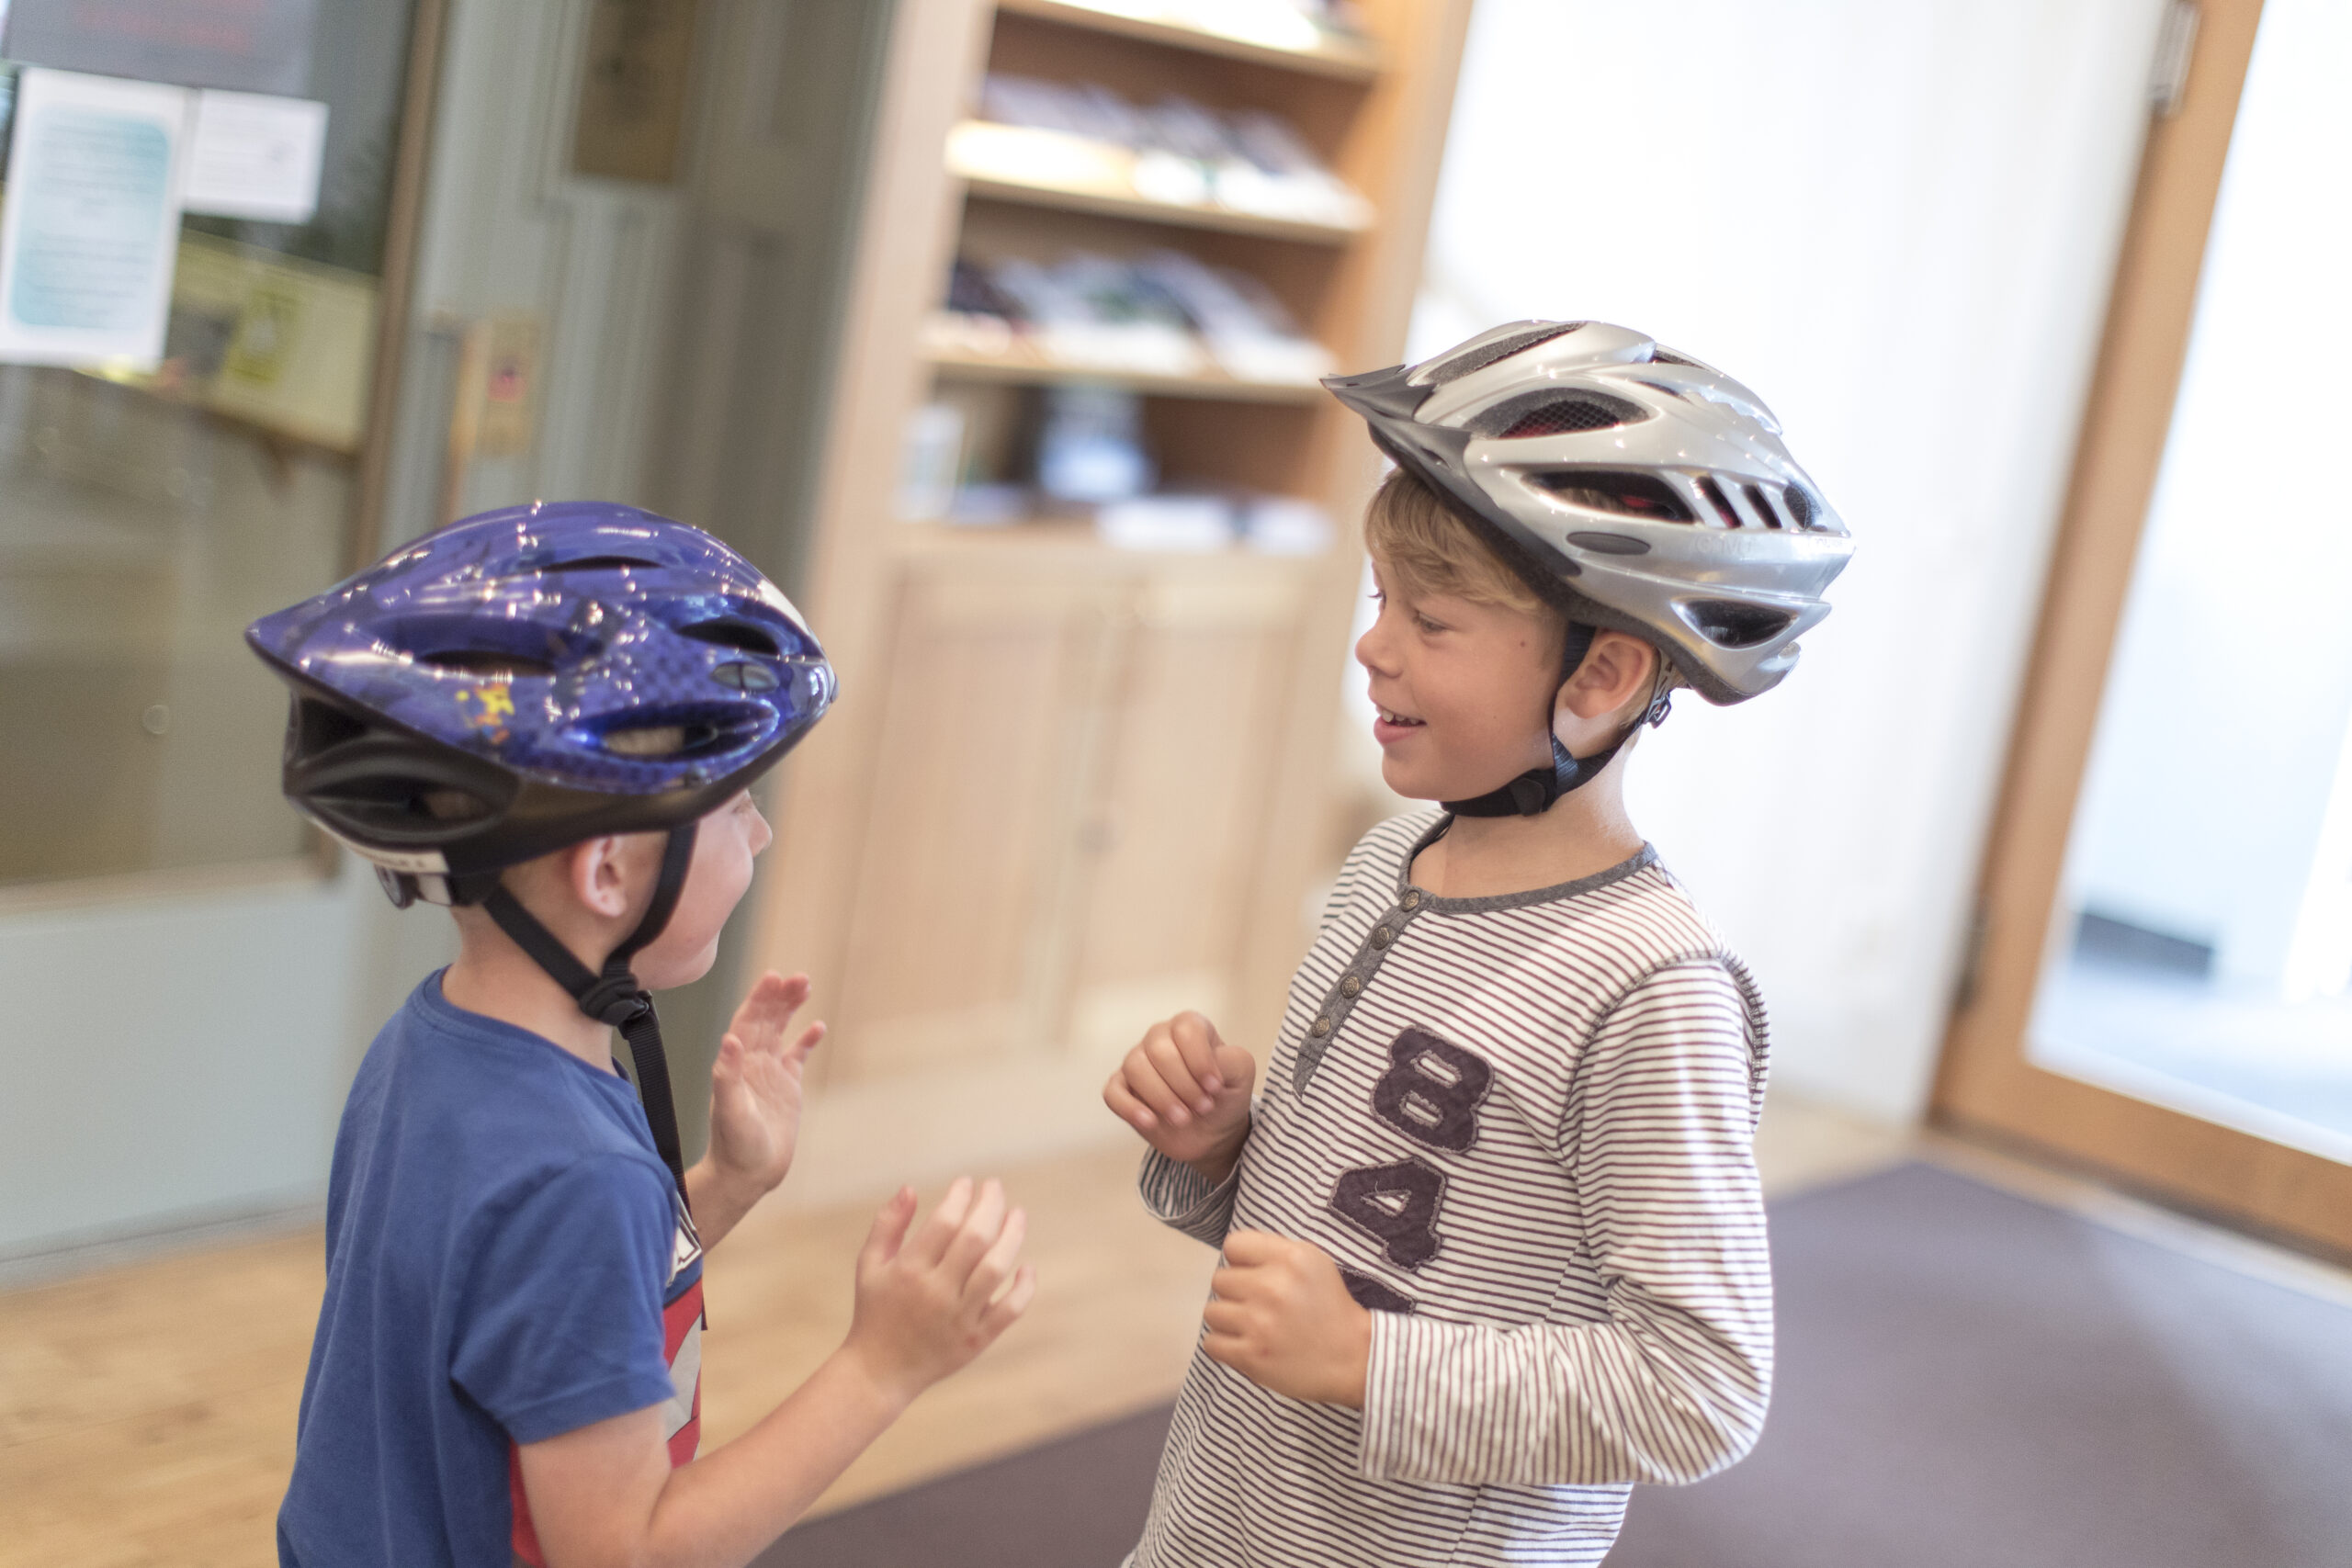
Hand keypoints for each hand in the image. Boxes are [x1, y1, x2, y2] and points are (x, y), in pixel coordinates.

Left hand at [704, 970, 825, 1196]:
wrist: (747, 1175)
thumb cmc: (734, 1146)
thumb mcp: (730, 1111)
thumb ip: (728, 1075)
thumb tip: (730, 1039)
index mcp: (736, 1064)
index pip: (747, 1022)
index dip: (759, 998)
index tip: (773, 977)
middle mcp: (751, 1064)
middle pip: (765, 1020)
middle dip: (779, 997)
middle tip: (798, 977)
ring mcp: (769, 1074)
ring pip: (780, 1032)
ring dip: (791, 1009)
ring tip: (806, 986)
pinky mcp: (786, 1089)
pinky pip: (797, 1056)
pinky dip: (806, 1040)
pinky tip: (818, 1026)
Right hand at [843, 1177, 1035, 1404]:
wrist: (880, 1371)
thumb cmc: (876, 1310)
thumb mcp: (870, 1265)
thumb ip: (888, 1224)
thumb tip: (911, 1187)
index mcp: (908, 1270)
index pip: (944, 1222)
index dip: (960, 1196)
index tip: (967, 1182)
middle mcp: (935, 1292)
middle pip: (975, 1239)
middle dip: (991, 1205)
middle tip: (996, 1187)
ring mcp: (959, 1317)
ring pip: (996, 1268)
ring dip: (1012, 1236)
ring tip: (1017, 1214)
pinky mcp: (976, 1340)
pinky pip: (1010, 1310)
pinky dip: (1024, 1287)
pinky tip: (1026, 1267)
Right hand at [1103, 1011, 1255, 1182]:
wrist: (1212, 1132)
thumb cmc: (1225, 1095)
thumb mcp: (1241, 1074)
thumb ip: (1231, 1060)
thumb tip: (1207, 1064)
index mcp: (1189, 1027)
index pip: (1186, 1030)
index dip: (1200, 1060)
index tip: (1215, 1088)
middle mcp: (1159, 1038)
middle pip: (1160, 1050)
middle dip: (1184, 1085)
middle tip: (1203, 1108)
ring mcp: (1136, 1062)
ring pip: (1135, 1068)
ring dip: (1162, 1098)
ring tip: (1183, 1120)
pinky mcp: (1121, 1089)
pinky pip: (1113, 1092)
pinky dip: (1130, 1108)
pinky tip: (1151, 1122)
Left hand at [1202, 1231, 1369, 1407]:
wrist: (1353, 1358)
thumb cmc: (1329, 1307)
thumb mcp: (1314, 1263)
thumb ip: (1275, 1251)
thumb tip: (1235, 1252)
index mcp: (1290, 1258)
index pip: (1234, 1245)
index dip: (1242, 1262)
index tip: (1255, 1275)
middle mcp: (1272, 1287)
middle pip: (1220, 1279)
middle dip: (1236, 1292)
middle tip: (1258, 1306)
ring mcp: (1259, 1323)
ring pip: (1212, 1312)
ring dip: (1228, 1320)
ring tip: (1252, 1327)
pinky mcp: (1251, 1356)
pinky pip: (1211, 1344)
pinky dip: (1225, 1347)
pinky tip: (1246, 1345)